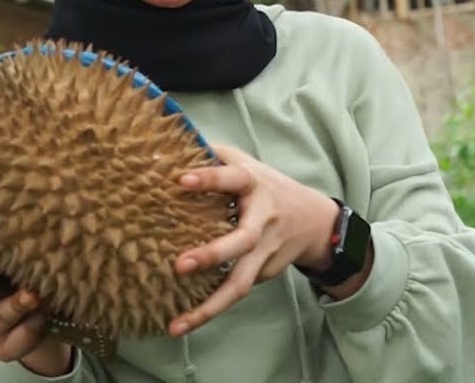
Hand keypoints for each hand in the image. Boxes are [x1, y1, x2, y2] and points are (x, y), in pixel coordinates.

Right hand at [0, 228, 72, 375]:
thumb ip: (0, 225)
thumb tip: (14, 180)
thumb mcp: (6, 245)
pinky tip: (46, 312)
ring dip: (13, 305)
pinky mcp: (4, 348)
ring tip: (33, 292)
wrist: (40, 312)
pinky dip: (32, 326)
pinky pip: (15, 342)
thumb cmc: (17, 266)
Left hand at [167, 143, 339, 335]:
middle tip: (179, 266)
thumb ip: (210, 156)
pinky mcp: (262, 273)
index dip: (208, 178)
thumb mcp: (244, 164)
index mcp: (254, 185)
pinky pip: (234, 290)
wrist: (314, 222)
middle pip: (242, 240)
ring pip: (240, 283)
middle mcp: (262, 220)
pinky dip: (211, 307)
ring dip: (210, 307)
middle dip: (212, 255)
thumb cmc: (265, 186)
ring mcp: (264, 251)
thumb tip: (160, 150)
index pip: (232, 178)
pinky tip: (184, 321)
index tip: (180, 180)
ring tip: (177, 325)